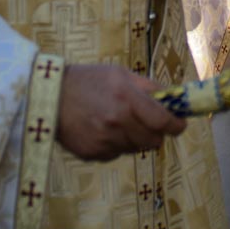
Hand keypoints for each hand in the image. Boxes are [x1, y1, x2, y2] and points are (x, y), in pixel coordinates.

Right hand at [55, 63, 187, 161]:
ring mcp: (104, 141)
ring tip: (118, 122)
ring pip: (135, 149)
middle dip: (156, 133)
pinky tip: (101, 130)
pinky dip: (115, 145)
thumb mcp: (121, 74)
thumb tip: (175, 97)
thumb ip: (149, 87)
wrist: (50, 96)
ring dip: (134, 139)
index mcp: (127, 99)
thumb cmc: (88, 80)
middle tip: (148, 123)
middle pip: (153, 141)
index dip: (176, 126)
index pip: (163, 122)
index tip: (179, 124)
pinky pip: (115, 154)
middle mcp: (117, 122)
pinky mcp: (92, 154)